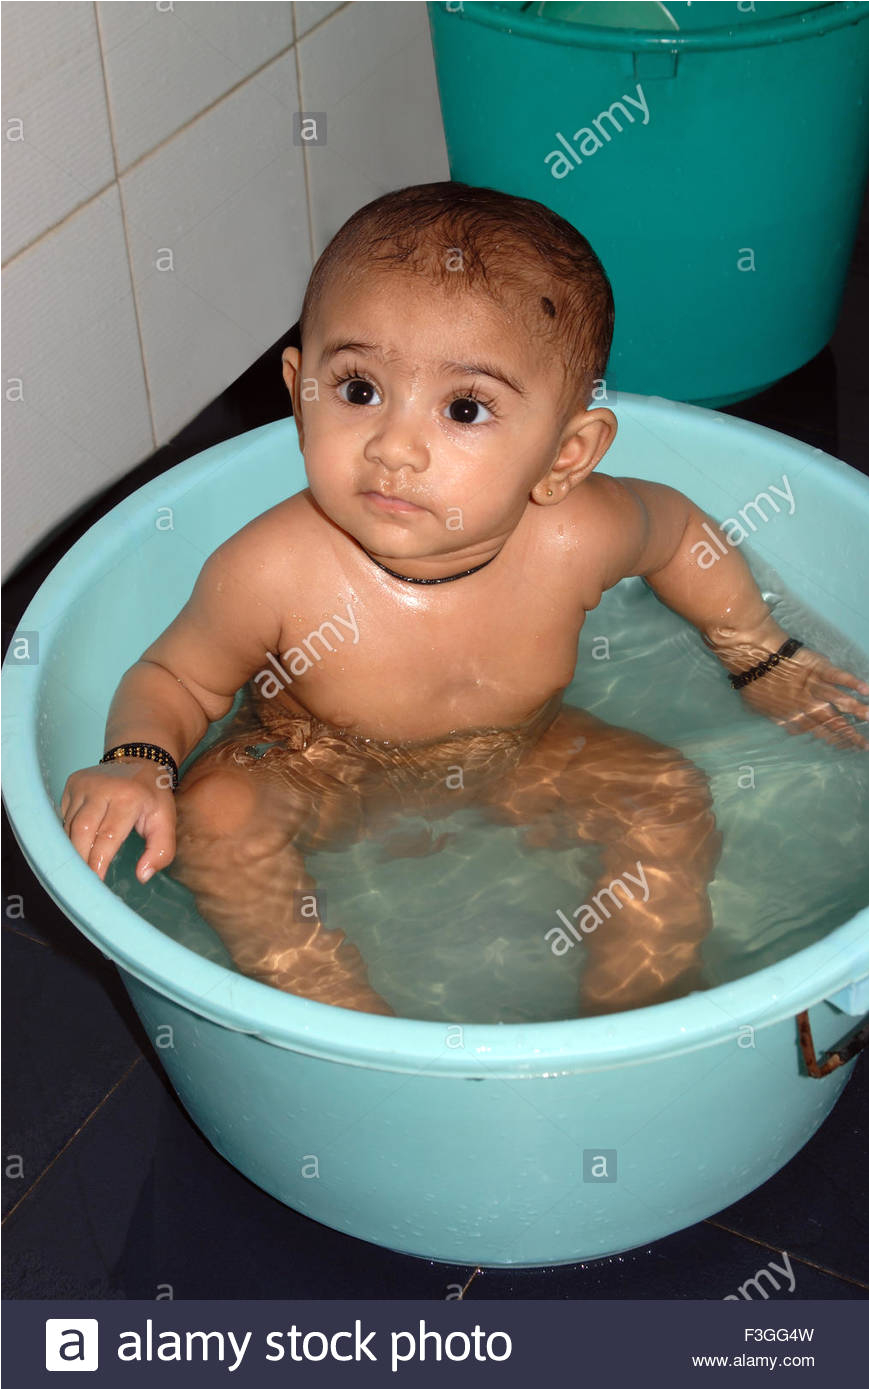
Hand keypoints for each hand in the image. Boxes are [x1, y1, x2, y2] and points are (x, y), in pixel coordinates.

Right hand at [60, 760, 176, 882]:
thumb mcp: (166, 821)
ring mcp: (84, 784)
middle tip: (83, 878)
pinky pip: (65, 815)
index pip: (107, 836)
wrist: (140, 759)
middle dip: (81, 858)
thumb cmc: (153, 796)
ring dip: (74, 846)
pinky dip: (70, 832)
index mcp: (127, 797)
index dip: (99, 861)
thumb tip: (142, 875)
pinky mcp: (72, 783)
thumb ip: (160, 851)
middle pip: (82, 831)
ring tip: (81, 864)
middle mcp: (102, 787)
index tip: (95, 881)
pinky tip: (79, 842)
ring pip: (70, 824)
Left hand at [733, 645, 868, 750]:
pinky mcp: (818, 668)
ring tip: (869, 717)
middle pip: (833, 721)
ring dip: (857, 710)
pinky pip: (838, 676)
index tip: (844, 747)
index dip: (832, 739)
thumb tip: (789, 728)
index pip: (818, 731)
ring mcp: (815, 686)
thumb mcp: (760, 709)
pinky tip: (866, 690)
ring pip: (840, 701)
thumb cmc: (752, 683)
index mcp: (794, 715)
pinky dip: (852, 682)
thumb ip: (776, 719)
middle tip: (865, 744)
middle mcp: (809, 704)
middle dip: (850, 734)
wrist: (753, 658)